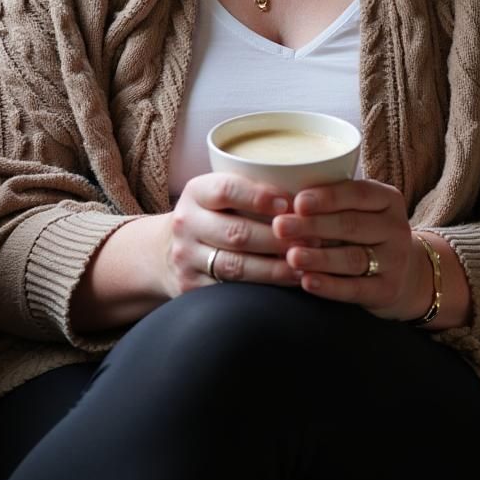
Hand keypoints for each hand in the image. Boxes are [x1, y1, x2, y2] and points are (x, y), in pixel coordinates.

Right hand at [165, 173, 303, 294]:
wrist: (167, 249)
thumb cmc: (211, 215)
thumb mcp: (219, 193)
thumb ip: (251, 189)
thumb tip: (303, 196)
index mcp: (195, 192)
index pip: (226, 190)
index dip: (260, 197)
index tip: (289, 204)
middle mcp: (186, 223)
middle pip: (237, 232)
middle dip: (278, 238)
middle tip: (311, 239)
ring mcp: (186, 257)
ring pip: (236, 265)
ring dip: (275, 267)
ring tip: (304, 264)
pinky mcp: (191, 286)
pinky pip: (231, 290)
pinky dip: (262, 288)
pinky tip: (285, 282)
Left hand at [272, 180, 430, 319]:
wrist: (404, 274)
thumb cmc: (364, 232)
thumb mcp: (358, 209)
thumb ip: (329, 202)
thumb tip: (282, 200)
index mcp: (387, 198)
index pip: (357, 193)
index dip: (326, 197)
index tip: (297, 202)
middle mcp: (396, 227)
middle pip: (351, 225)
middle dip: (313, 226)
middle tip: (280, 227)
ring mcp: (395, 260)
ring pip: (353, 257)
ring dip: (319, 257)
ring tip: (291, 256)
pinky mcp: (388, 290)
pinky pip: (355, 288)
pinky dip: (329, 286)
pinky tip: (307, 281)